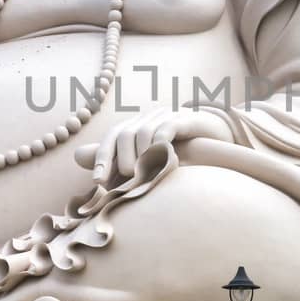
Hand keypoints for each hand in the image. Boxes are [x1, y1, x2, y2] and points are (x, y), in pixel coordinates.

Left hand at [75, 109, 233, 183]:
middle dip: (119, 157)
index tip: (98, 182)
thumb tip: (80, 158)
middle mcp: (148, 120)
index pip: (111, 138)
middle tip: (126, 177)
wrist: (219, 137)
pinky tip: (164, 160)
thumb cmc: (184, 152)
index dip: (102, 158)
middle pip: (123, 133)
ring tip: (143, 173)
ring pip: (142, 132)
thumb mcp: (152, 161)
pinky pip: (166, 128)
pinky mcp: (185, 120)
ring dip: (140, 155)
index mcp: (137, 129)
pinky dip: (161, 145)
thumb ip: (122, 162)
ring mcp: (166, 118)